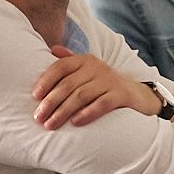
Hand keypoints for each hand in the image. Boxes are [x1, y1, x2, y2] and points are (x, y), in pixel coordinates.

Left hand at [33, 45, 157, 128]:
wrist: (138, 95)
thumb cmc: (105, 85)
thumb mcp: (89, 70)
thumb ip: (71, 61)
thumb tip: (52, 49)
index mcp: (86, 60)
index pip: (61, 66)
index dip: (46, 80)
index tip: (35, 96)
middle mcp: (97, 67)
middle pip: (68, 84)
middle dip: (51, 102)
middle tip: (39, 117)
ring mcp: (110, 81)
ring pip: (81, 95)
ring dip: (63, 111)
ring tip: (51, 124)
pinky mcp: (121, 95)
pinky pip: (101, 104)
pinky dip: (87, 113)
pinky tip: (75, 122)